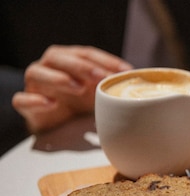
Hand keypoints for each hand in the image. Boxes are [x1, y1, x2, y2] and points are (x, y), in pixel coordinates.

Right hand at [12, 45, 131, 132]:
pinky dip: (34, 100)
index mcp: (69, 60)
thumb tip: (145, 88)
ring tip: (78, 88)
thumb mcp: (100, 95)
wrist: (56, 125)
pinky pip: (22, 99)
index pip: (86, 53)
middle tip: (100, 77)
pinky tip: (50, 103)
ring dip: (58, 78)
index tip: (125, 70)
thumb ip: (115, 89)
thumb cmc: (79, 103)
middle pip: (59, 57)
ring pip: (38, 72)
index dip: (106, 60)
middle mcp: (50, 67)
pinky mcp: (27, 105)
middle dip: (82, 66)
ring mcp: (36, 85)